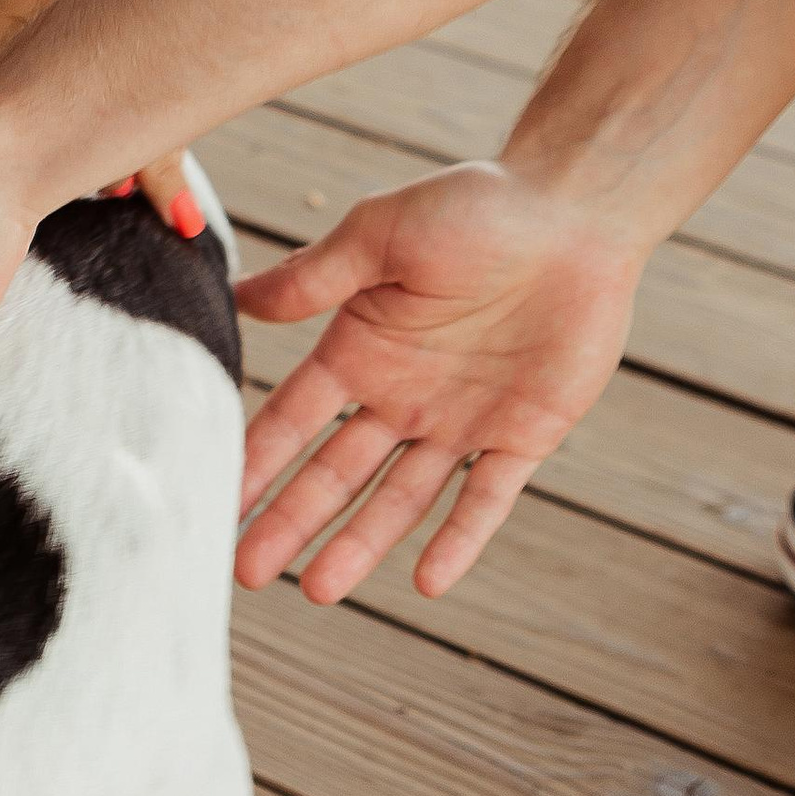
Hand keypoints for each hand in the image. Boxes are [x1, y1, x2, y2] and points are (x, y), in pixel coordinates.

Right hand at [234, 160, 648, 605]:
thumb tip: (239, 299)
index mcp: (363, 346)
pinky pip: (485, 500)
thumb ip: (316, 276)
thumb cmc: (477, 205)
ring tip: (318, 590)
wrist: (577, 211)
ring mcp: (462, 421)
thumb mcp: (382, 232)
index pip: (295, 416)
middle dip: (291, 521)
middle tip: (248, 573)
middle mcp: (403, 393)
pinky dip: (459, 541)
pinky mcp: (523, 436)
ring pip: (400, 498)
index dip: (258, 461)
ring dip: (360, 543)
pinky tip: (426, 581)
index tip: (217, 504)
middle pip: (336, 472)